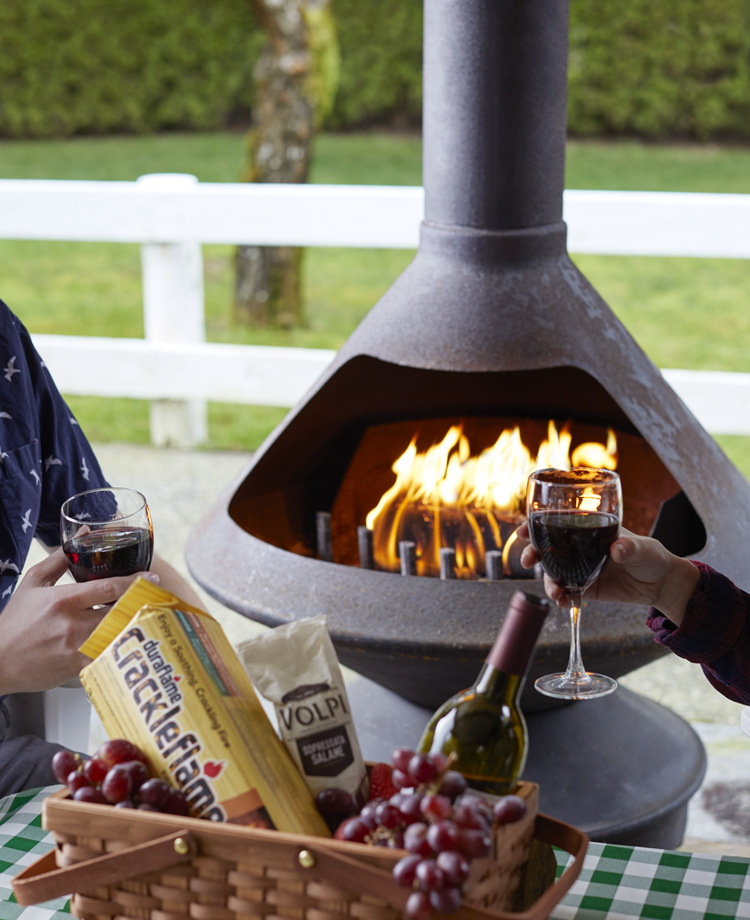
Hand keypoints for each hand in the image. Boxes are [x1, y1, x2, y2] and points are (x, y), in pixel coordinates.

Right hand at [0, 548, 158, 694]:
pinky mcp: (77, 669)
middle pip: (120, 612)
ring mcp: (76, 648)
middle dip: (140, 604)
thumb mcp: (34, 582)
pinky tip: (131, 644)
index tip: (151, 578)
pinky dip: (121, 650)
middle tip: (154, 599)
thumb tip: (84, 530)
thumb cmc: (16, 620)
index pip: (109, 587)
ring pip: (118, 635)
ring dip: (134, 626)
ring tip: (148, 618)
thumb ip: (61, 556)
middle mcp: (72, 624)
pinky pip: (108, 658)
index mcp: (63, 600)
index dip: (135, 581)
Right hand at [516, 523, 699, 625]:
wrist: (660, 584)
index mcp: (589, 528)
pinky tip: (563, 601)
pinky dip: (561, 597)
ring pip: (553, 572)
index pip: (557, 521)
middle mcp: (579, 547)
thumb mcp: (643, 547)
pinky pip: (566, 592)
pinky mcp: (585, 588)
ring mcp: (580, 567)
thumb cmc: (652, 556)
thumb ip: (630, 547)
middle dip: (533, 553)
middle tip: (528, 560)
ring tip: (555, 592)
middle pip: (547, 547)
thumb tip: (617, 549)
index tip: (525, 529)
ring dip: (547, 581)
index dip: (537, 523)